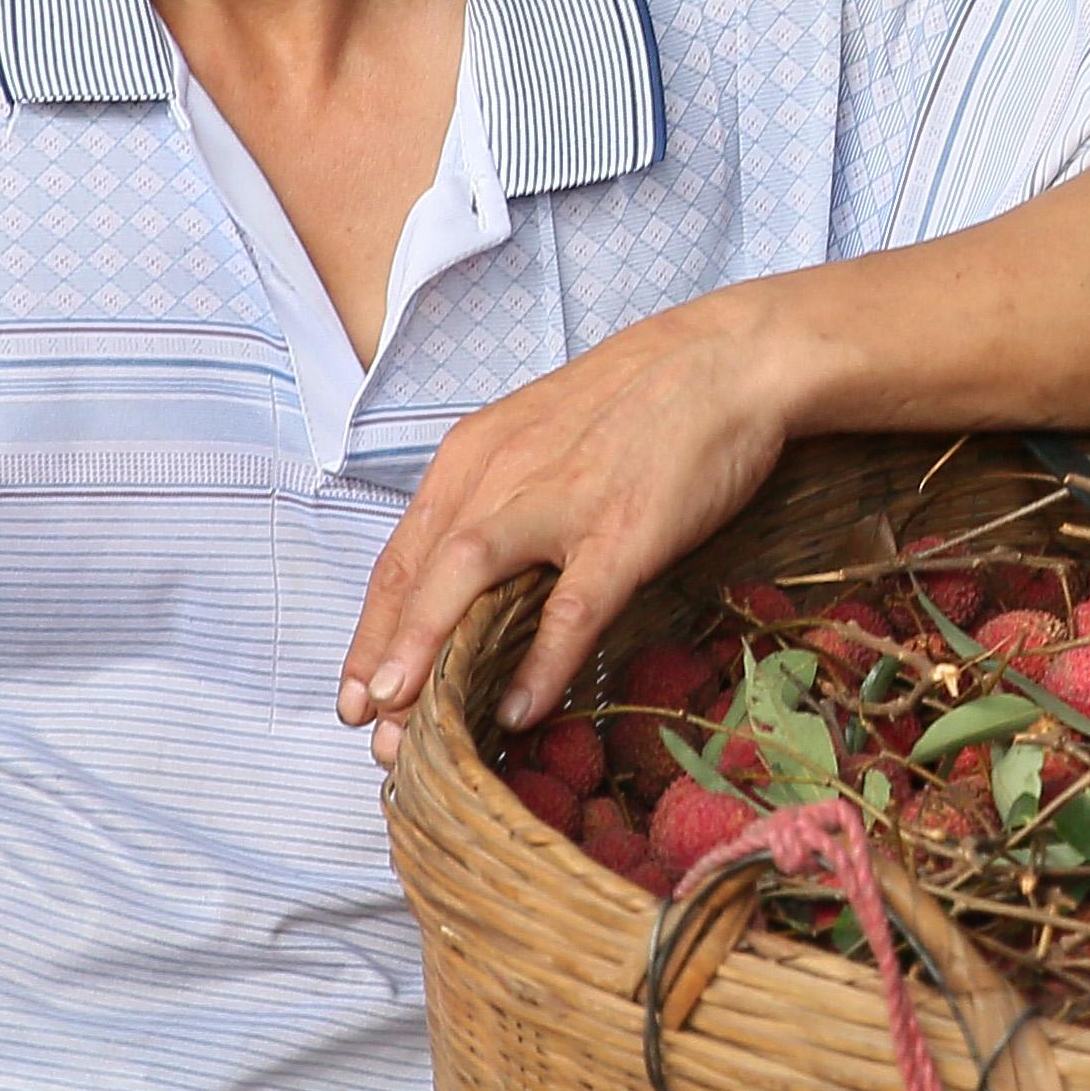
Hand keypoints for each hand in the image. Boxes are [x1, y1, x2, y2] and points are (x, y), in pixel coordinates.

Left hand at [337, 291, 808, 753]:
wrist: (731, 359)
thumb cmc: (644, 399)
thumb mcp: (546, 436)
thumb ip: (505, 494)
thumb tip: (481, 574)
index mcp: (476, 455)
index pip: (403, 555)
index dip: (373, 631)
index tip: (358, 691)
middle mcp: (501, 474)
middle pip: (418, 575)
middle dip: (385, 660)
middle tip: (371, 732)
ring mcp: (561, 502)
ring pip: (467, 579)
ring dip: (427, 654)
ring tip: (405, 726)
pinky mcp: (624, 530)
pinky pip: (572, 605)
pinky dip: (541, 662)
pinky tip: (520, 711)